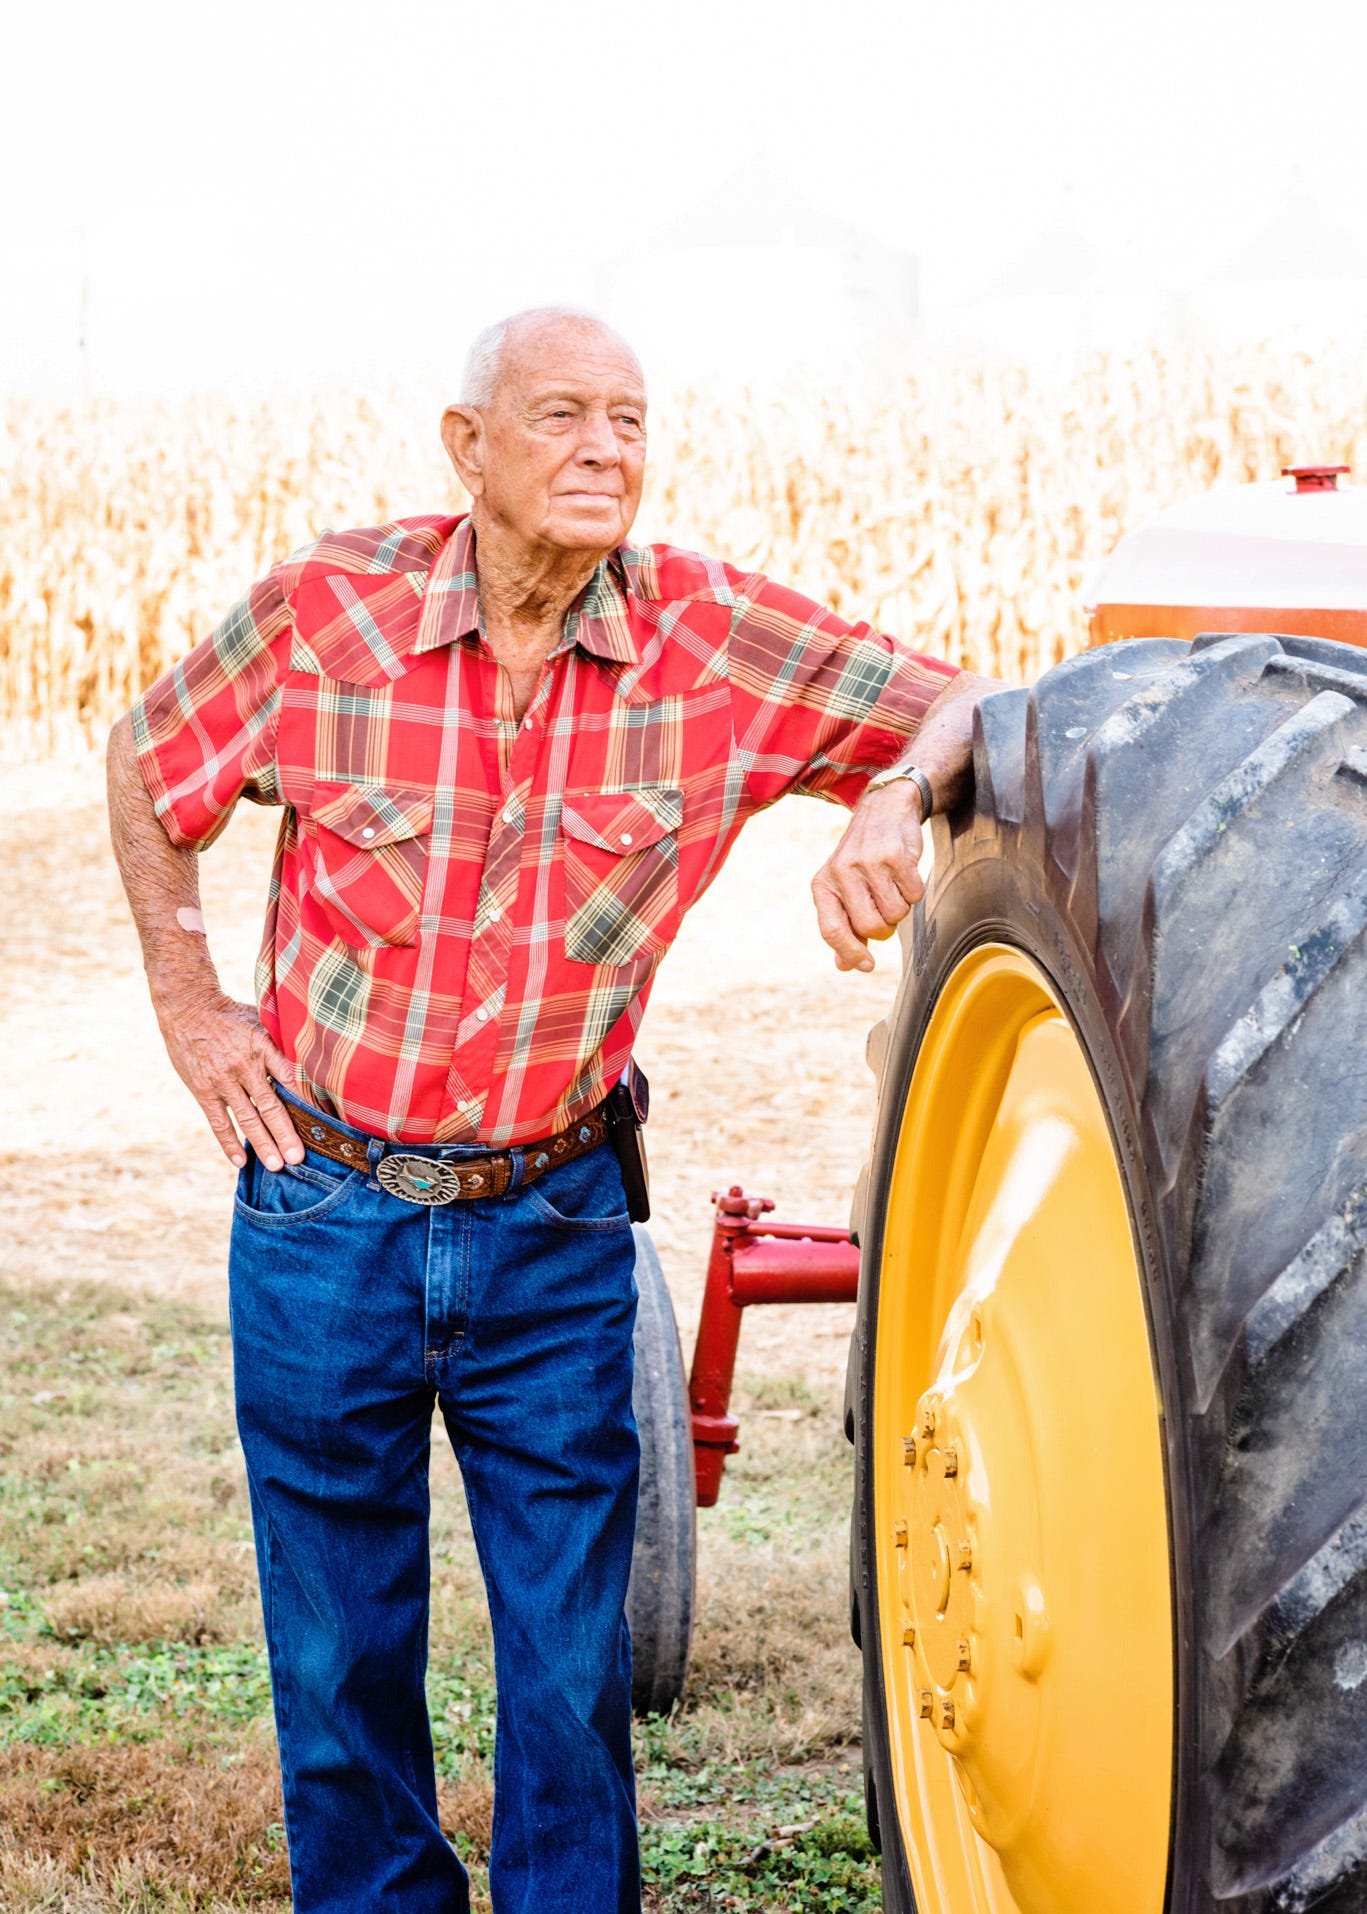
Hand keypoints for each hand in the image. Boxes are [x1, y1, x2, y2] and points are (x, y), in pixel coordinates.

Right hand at [154, 987, 303, 1170]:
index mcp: (264, 1048)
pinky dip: (229, 1142)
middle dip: (286, 1135)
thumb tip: (306, 1066)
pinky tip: (241, 1161)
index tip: (320, 1125)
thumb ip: (279, 1046)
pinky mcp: (203, 1090)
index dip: (306, 1104)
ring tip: (277, 1165)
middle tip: (299, 1159)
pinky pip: (219, 1121)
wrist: (187, 1007)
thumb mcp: (260, 1021)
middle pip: (271, 1107)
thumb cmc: (230, 1015)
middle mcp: (245, 1067)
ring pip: (247, 1118)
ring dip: (263, 1144)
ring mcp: (222, 1081)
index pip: (291, 1081)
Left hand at [812, 781, 924, 972]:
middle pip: (870, 928)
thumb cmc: (863, 857)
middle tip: (885, 910)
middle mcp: (842, 873)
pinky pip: (914, 895)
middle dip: (884, 929)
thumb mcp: (843, 887)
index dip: (850, 952)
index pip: (831, 930)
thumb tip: (845, 966)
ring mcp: (870, 864)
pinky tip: (905, 873)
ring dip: (901, 908)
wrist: (885, 810)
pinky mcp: (897, 856)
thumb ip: (844, 926)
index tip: (867, 966)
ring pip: (895, 914)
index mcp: (823, 885)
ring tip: (893, 886)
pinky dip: (914, 891)